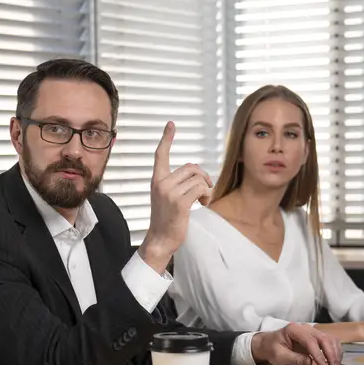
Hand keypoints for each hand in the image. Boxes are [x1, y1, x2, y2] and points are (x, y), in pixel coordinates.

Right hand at [137, 122, 212, 272]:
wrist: (160, 239)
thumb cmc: (167, 219)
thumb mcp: (166, 197)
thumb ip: (176, 183)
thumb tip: (196, 172)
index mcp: (157, 180)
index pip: (160, 154)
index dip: (167, 138)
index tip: (171, 124)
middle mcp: (161, 183)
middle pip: (191, 167)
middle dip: (202, 176)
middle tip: (204, 189)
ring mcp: (170, 192)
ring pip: (198, 178)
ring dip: (205, 188)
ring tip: (201, 200)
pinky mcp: (180, 202)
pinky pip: (201, 188)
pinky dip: (206, 196)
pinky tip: (202, 204)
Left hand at [251, 323, 343, 364]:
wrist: (269, 344)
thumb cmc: (272, 348)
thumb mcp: (278, 355)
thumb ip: (294, 358)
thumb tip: (309, 362)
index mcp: (294, 329)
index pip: (310, 340)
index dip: (318, 353)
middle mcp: (305, 328)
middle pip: (323, 338)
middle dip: (331, 354)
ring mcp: (312, 332)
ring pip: (330, 339)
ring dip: (335, 353)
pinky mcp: (316, 338)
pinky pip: (330, 342)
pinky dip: (335, 351)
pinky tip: (336, 361)